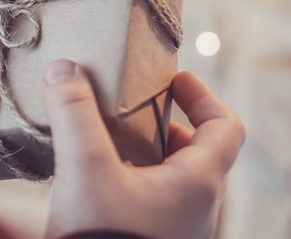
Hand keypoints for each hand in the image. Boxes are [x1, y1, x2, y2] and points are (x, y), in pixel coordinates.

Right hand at [41, 60, 244, 238]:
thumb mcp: (85, 168)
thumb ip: (74, 114)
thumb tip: (64, 69)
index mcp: (197, 183)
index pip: (226, 127)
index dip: (204, 96)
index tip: (175, 79)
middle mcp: (195, 207)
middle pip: (193, 150)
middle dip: (160, 123)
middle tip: (129, 108)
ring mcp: (173, 228)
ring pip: (167, 176)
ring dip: (141, 151)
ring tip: (102, 139)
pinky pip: (147, 199)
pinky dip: (127, 178)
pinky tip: (90, 177)